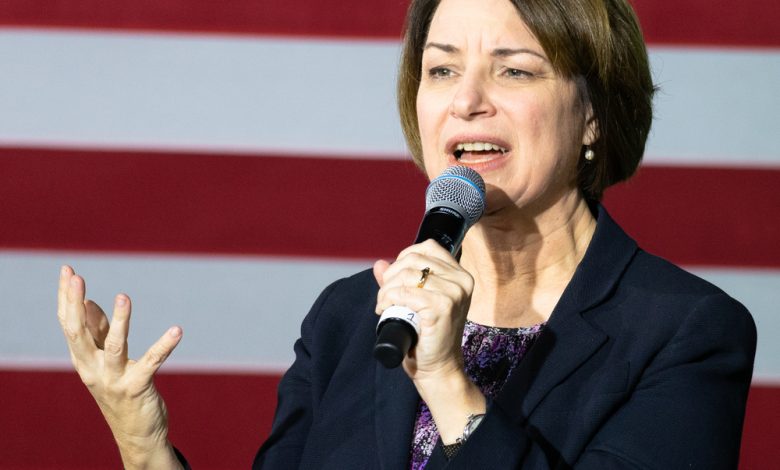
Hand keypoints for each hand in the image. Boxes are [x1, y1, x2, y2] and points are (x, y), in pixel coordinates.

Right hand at [57, 265, 182, 468]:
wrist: (136, 434)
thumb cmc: (120, 391)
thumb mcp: (104, 362)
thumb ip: (98, 333)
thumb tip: (90, 303)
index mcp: (82, 360)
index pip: (68, 323)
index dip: (66, 297)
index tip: (67, 270)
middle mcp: (92, 369)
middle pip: (78, 333)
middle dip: (75, 303)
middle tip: (77, 277)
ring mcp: (114, 379)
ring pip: (113, 346)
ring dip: (118, 321)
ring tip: (123, 296)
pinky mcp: (138, 387)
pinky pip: (152, 362)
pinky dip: (165, 345)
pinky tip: (177, 330)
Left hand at [373, 239, 473, 380]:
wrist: (439, 367)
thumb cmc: (429, 336)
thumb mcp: (417, 302)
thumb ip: (400, 281)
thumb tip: (379, 264)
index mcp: (460, 275)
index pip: (428, 247)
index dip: (404, 258)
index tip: (394, 279)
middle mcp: (461, 281)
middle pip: (414, 259)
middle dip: (391, 276)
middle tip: (385, 296)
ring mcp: (453, 293)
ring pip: (407, 275)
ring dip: (386, 289)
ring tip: (384, 304)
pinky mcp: (442, 307)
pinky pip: (404, 293)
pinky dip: (388, 299)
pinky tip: (385, 310)